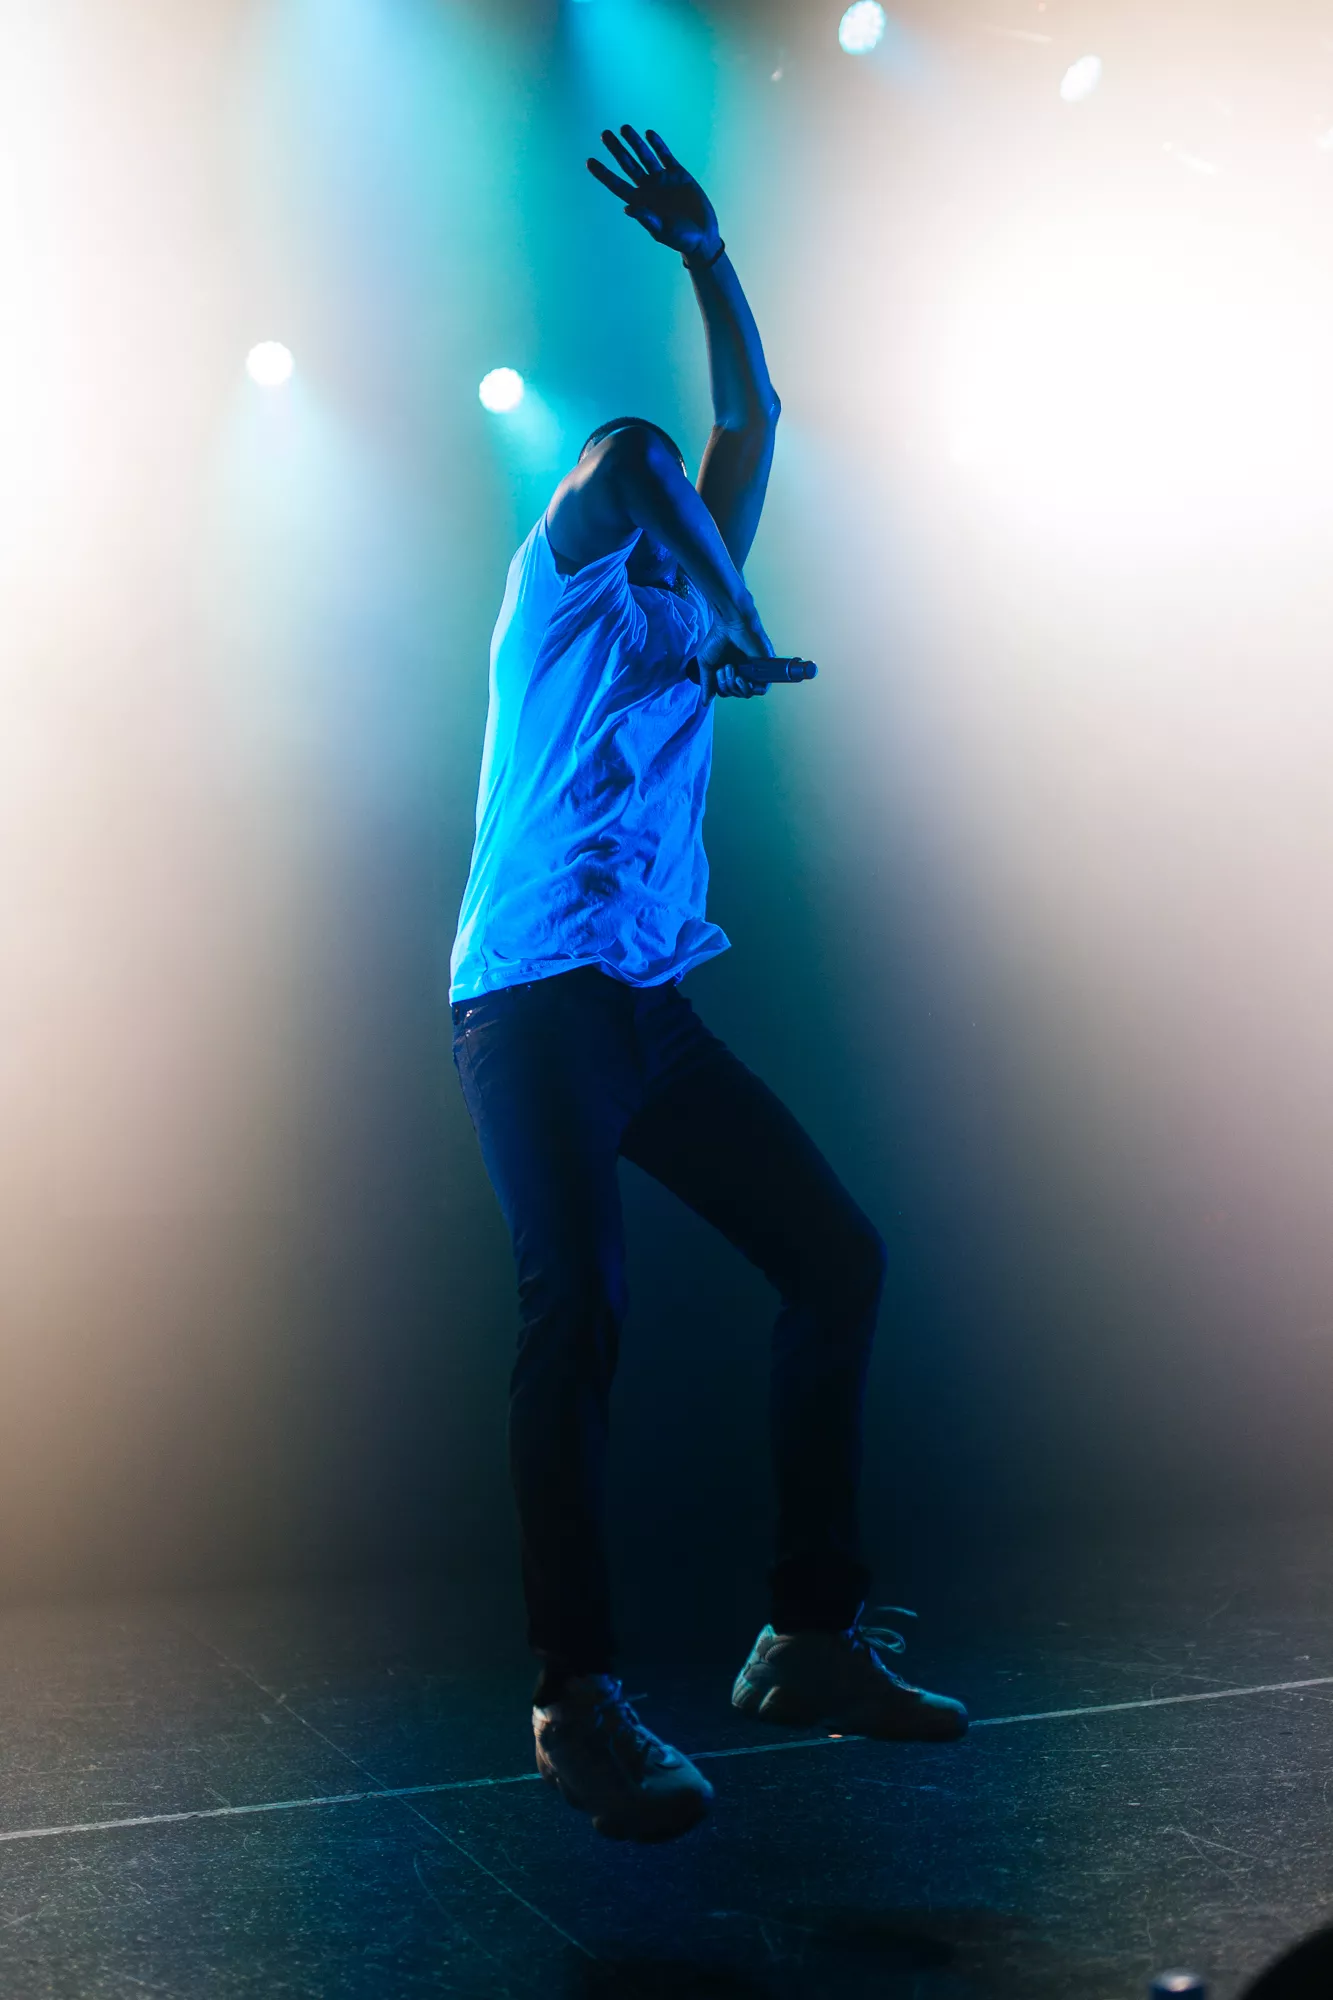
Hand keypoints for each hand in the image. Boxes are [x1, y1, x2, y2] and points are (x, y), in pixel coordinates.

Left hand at [587, 126, 721, 262]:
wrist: (703, 236)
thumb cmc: (680, 239)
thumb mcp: (662, 231)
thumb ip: (646, 218)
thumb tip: (627, 208)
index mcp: (640, 202)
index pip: (617, 185)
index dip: (603, 174)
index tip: (589, 162)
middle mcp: (648, 188)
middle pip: (628, 165)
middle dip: (616, 150)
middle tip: (604, 134)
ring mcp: (662, 179)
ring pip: (645, 156)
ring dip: (634, 142)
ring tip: (624, 128)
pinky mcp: (678, 174)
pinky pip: (665, 156)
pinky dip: (658, 145)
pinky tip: (649, 134)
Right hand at [695, 610, 771, 701]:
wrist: (730, 623)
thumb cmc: (717, 638)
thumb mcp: (706, 664)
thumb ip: (707, 683)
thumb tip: (705, 703)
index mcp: (730, 671)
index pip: (727, 691)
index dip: (721, 688)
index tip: (717, 672)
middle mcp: (742, 672)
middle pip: (735, 693)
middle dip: (726, 685)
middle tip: (724, 668)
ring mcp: (754, 671)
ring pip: (746, 694)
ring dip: (735, 686)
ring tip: (731, 669)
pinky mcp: (765, 668)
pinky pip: (761, 690)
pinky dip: (749, 688)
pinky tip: (742, 678)